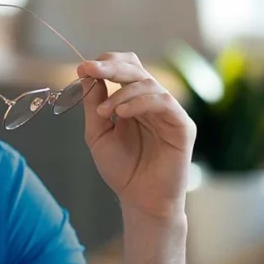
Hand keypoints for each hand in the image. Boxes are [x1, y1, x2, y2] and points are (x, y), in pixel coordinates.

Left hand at [77, 53, 195, 220]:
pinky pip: (163, 102)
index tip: (82, 67)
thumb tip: (87, 73)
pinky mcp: (182, 125)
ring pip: (148, 83)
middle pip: (136, 68)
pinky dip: (140, 103)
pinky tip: (122, 114)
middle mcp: (152, 102)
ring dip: (121, 92)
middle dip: (111, 66)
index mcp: (133, 101)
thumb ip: (94, 104)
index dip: (104, 64)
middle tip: (90, 69)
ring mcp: (169, 112)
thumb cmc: (122, 170)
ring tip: (104, 111)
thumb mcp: (98, 134)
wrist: (140, 199)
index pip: (124, 69)